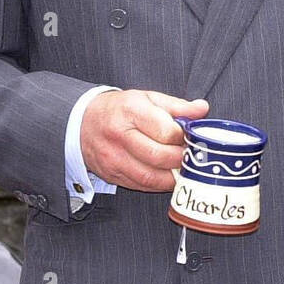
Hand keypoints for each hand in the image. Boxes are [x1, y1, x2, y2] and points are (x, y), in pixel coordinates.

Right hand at [80, 90, 208, 191]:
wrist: (82, 122)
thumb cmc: (119, 109)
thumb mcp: (148, 98)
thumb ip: (177, 105)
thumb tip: (202, 109)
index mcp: (131, 111)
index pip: (165, 131)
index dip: (183, 137)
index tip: (190, 137)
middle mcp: (119, 136)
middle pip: (159, 156)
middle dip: (181, 159)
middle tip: (191, 155)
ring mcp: (113, 158)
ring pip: (150, 177)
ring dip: (172, 176)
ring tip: (182, 167)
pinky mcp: (111, 175)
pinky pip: (140, 186)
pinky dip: (158, 184)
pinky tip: (167, 176)